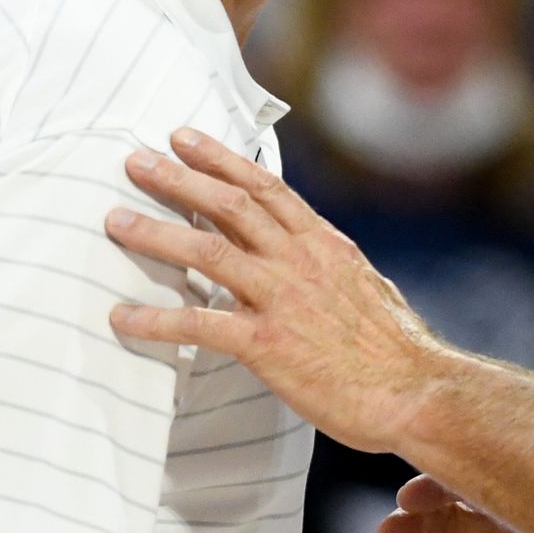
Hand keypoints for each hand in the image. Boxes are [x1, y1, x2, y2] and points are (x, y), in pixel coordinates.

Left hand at [106, 130, 446, 456]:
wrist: (418, 392)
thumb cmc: (396, 352)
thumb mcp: (367, 289)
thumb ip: (331, 269)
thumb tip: (314, 258)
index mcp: (324, 245)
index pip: (265, 188)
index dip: (220, 160)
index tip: (184, 140)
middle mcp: (299, 261)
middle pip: (228, 205)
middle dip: (177, 179)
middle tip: (134, 162)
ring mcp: (282, 299)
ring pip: (206, 251)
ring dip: (155, 234)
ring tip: (115, 221)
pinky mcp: (268, 344)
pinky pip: (199, 324)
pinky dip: (155, 319)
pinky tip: (122, 317)